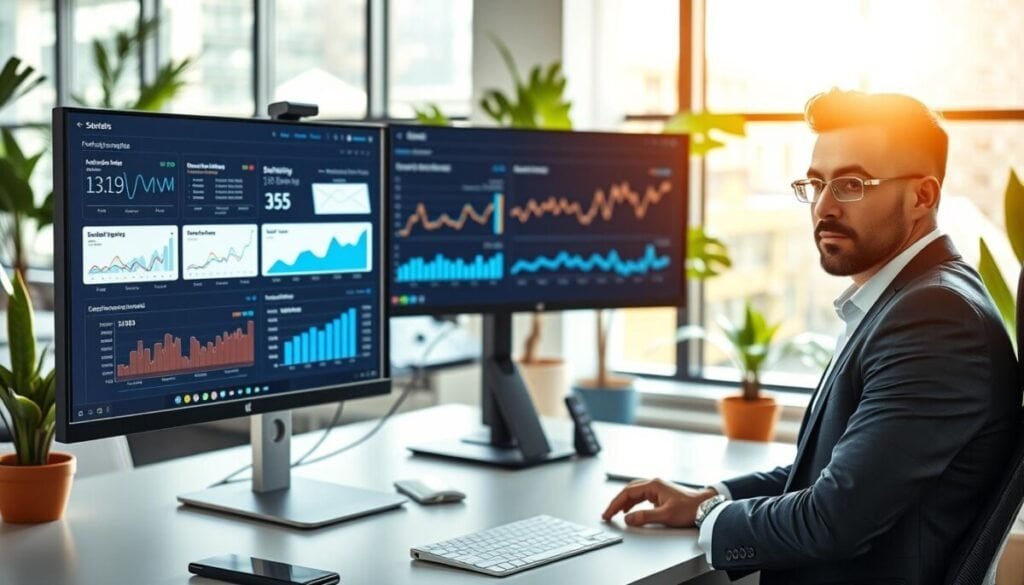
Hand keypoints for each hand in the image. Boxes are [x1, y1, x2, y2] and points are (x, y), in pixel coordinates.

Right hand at [602, 478, 717, 527]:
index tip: (608, 513)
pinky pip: (641, 496)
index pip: (627, 492)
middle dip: (616, 502)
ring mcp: (657, 488)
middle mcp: (654, 484)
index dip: (615, 504)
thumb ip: (645, 517)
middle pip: (628, 490)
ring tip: (615, 513)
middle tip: (608, 514)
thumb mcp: (666, 515)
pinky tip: (630, 510)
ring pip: (634, 493)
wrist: (705, 506)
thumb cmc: (689, 508)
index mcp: (653, 485)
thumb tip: (628, 519)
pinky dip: (633, 503)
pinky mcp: (660, 494)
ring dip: (624, 502)